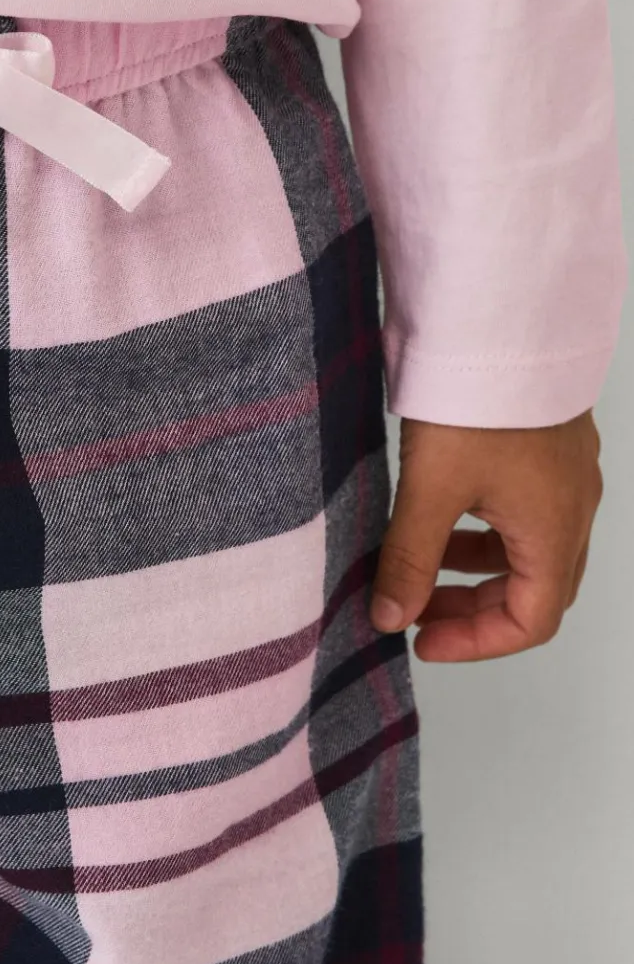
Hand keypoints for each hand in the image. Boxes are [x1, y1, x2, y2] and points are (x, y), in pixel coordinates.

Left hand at [369, 411, 602, 661]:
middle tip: (416, 610)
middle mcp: (574, 508)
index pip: (532, 622)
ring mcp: (566, 475)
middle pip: (536, 589)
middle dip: (475, 609)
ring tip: (422, 563)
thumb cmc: (476, 403)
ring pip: (531, 549)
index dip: (477, 643)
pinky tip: (445, 512)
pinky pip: (528, 510)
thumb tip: (389, 618)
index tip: (421, 640)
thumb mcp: (432, 489)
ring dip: (479, 568)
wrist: (502, 320)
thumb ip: (409, 559)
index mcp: (555, 531)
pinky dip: (487, 530)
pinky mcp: (550, 445)